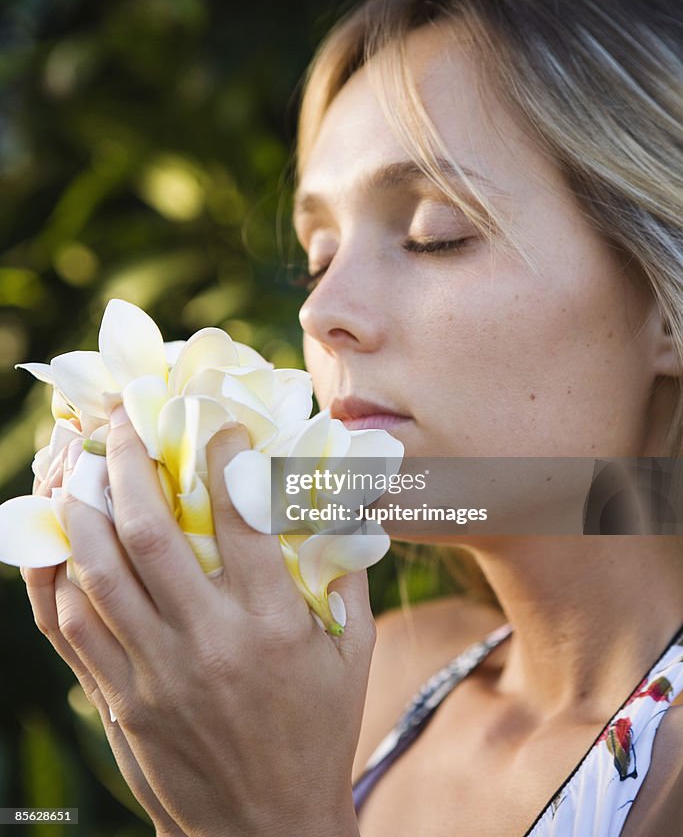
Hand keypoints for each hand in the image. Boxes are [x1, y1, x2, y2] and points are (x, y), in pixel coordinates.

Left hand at [34, 413, 371, 836]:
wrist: (267, 831)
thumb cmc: (317, 735)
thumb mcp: (354, 657)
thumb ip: (346, 578)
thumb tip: (338, 509)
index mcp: (272, 624)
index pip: (239, 517)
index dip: (222, 457)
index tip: (216, 424)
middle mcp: (207, 641)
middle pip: (151, 532)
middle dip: (130, 463)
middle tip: (124, 422)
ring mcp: (154, 673)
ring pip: (98, 573)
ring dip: (83, 508)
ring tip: (80, 464)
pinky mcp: (120, 701)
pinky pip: (72, 628)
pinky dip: (56, 577)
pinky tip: (56, 540)